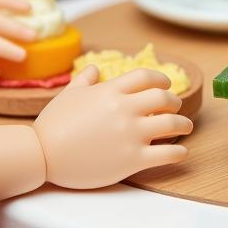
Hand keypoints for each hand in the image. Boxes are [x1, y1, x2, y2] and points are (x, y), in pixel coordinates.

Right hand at [33, 67, 192, 187]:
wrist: (41, 155)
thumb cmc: (52, 125)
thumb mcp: (67, 95)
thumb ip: (85, 81)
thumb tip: (95, 68)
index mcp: (110, 91)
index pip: (146, 77)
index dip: (161, 79)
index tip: (167, 84)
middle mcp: (125, 109)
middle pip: (164, 97)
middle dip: (174, 102)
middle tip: (176, 107)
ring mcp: (131, 134)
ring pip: (173, 124)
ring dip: (184, 124)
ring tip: (186, 127)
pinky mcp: (133, 159)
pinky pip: (168, 154)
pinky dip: (179, 152)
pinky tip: (182, 152)